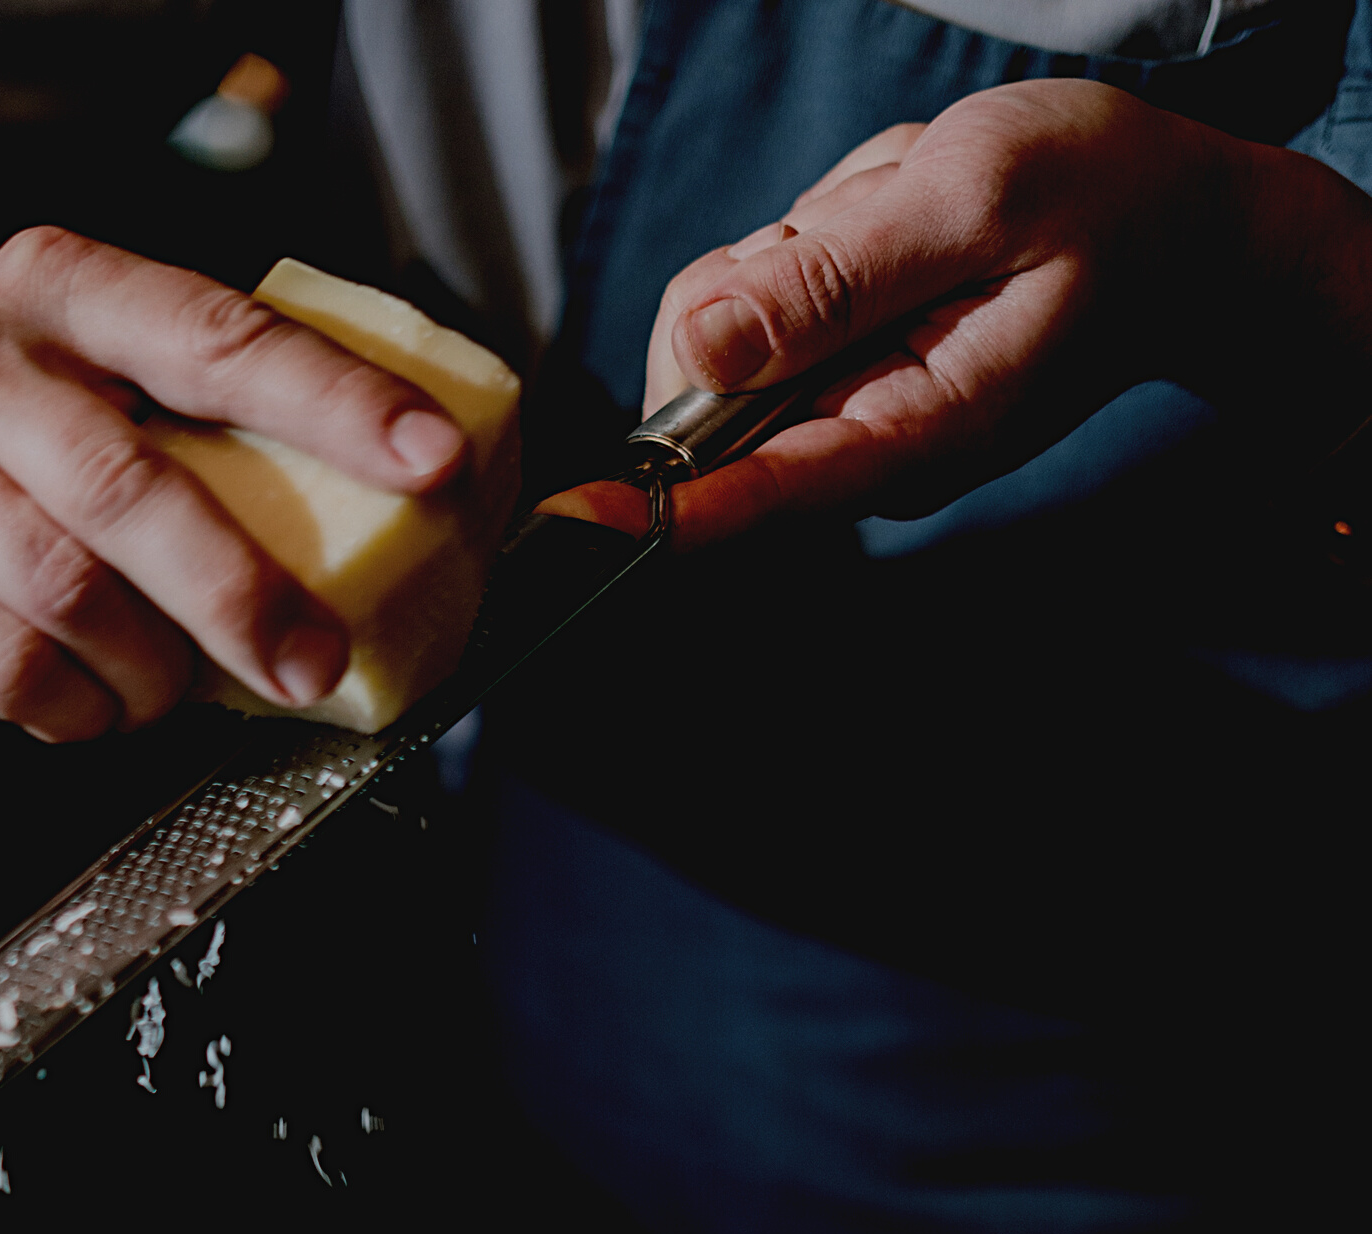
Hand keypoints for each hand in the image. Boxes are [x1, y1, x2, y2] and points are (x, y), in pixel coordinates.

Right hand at [0, 228, 465, 738]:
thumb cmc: (2, 457)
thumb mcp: (99, 397)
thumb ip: (218, 433)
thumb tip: (426, 514)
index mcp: (64, 288)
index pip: (218, 335)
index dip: (333, 401)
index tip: (434, 461)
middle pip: (135, 489)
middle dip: (245, 594)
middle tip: (316, 663)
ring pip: (68, 591)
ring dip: (148, 673)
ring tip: (172, 693)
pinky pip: (7, 666)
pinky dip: (74, 711)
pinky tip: (91, 708)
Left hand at [547, 82, 1371, 545]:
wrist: (1174, 223)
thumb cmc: (1099, 203)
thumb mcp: (972, 197)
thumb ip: (834, 277)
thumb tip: (703, 350)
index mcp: (907, 431)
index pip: (753, 489)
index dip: (654, 504)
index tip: (571, 524)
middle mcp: (856, 446)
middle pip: (705, 383)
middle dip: (762, 276)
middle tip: (877, 219)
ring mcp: (837, 414)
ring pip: (720, 327)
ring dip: (796, 245)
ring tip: (905, 220)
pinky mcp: (825, 375)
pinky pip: (756, 299)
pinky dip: (809, 241)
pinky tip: (892, 228)